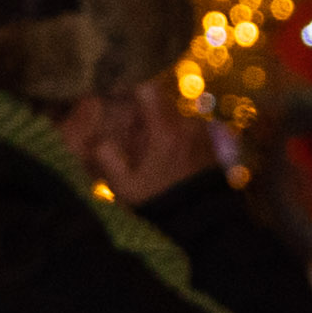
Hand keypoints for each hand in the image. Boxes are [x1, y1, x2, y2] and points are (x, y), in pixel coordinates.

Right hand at [62, 81, 223, 203]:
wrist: (202, 222)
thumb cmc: (160, 203)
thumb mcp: (125, 187)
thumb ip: (108, 159)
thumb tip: (100, 141)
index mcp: (166, 130)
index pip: (148, 90)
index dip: (131, 91)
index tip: (120, 99)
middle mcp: (188, 125)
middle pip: (161, 104)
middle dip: (146, 116)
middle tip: (134, 139)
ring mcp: (203, 133)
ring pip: (175, 118)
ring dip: (163, 128)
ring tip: (153, 154)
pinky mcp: (212, 144)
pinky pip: (190, 131)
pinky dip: (178, 138)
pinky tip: (170, 161)